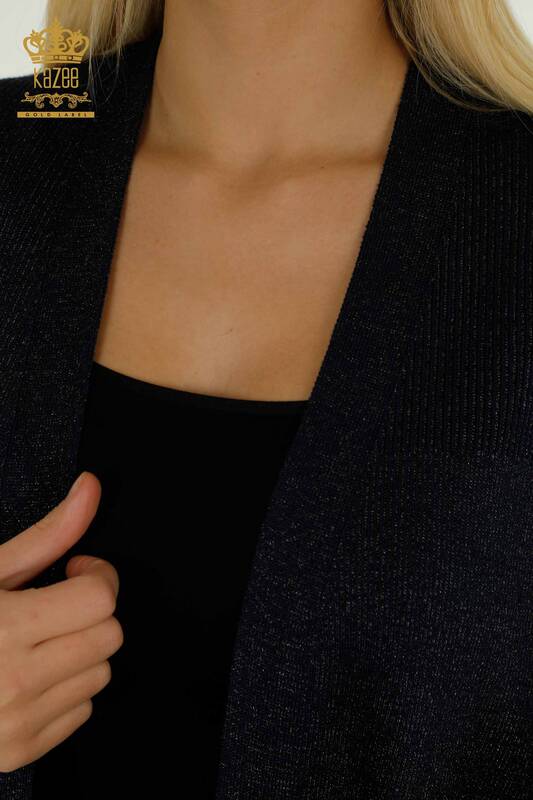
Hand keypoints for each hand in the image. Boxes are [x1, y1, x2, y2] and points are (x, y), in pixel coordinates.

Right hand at [0, 472, 122, 771]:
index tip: (72, 571)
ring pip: (102, 674)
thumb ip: (48, 533)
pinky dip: (68, 689)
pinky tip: (32, 675)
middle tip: (55, 603)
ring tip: (39, 640)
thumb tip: (92, 486)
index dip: (94, 576)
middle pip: (109, 636)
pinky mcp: (19, 754)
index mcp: (5, 628)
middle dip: (91, 611)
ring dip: (82, 650)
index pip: (99, 599)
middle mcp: (15, 682)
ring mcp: (17, 725)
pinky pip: (82, 711)